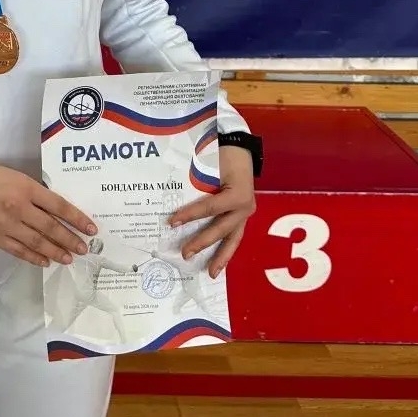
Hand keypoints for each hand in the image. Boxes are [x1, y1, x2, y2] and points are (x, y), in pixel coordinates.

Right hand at [0, 161, 96, 267]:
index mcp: (26, 188)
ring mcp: (6, 225)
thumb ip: (35, 193)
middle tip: (84, 249)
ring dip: (56, 251)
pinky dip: (34, 257)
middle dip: (70, 239)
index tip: (91, 229)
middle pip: (51, 227)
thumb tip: (56, 211)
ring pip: (37, 242)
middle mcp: (19, 207)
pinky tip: (45, 261)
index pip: (59, 206)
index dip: (77, 218)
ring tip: (68, 258)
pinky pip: (19, 251)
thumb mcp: (16, 177)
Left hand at [167, 145, 255, 277]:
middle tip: (184, 254)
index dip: (190, 216)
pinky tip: (218, 261)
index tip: (171, 222)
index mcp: (237, 194)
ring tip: (211, 273)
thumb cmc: (222, 150)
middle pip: (221, 228)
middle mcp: (244, 206)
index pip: (210, 208)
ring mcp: (246, 211)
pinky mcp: (243, 213)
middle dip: (202, 242)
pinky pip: (234, 233)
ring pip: (233, 238)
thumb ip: (195, 180)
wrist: (240, 144)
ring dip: (222, 256)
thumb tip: (171, 193)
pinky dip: (226, 248)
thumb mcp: (209, 161)